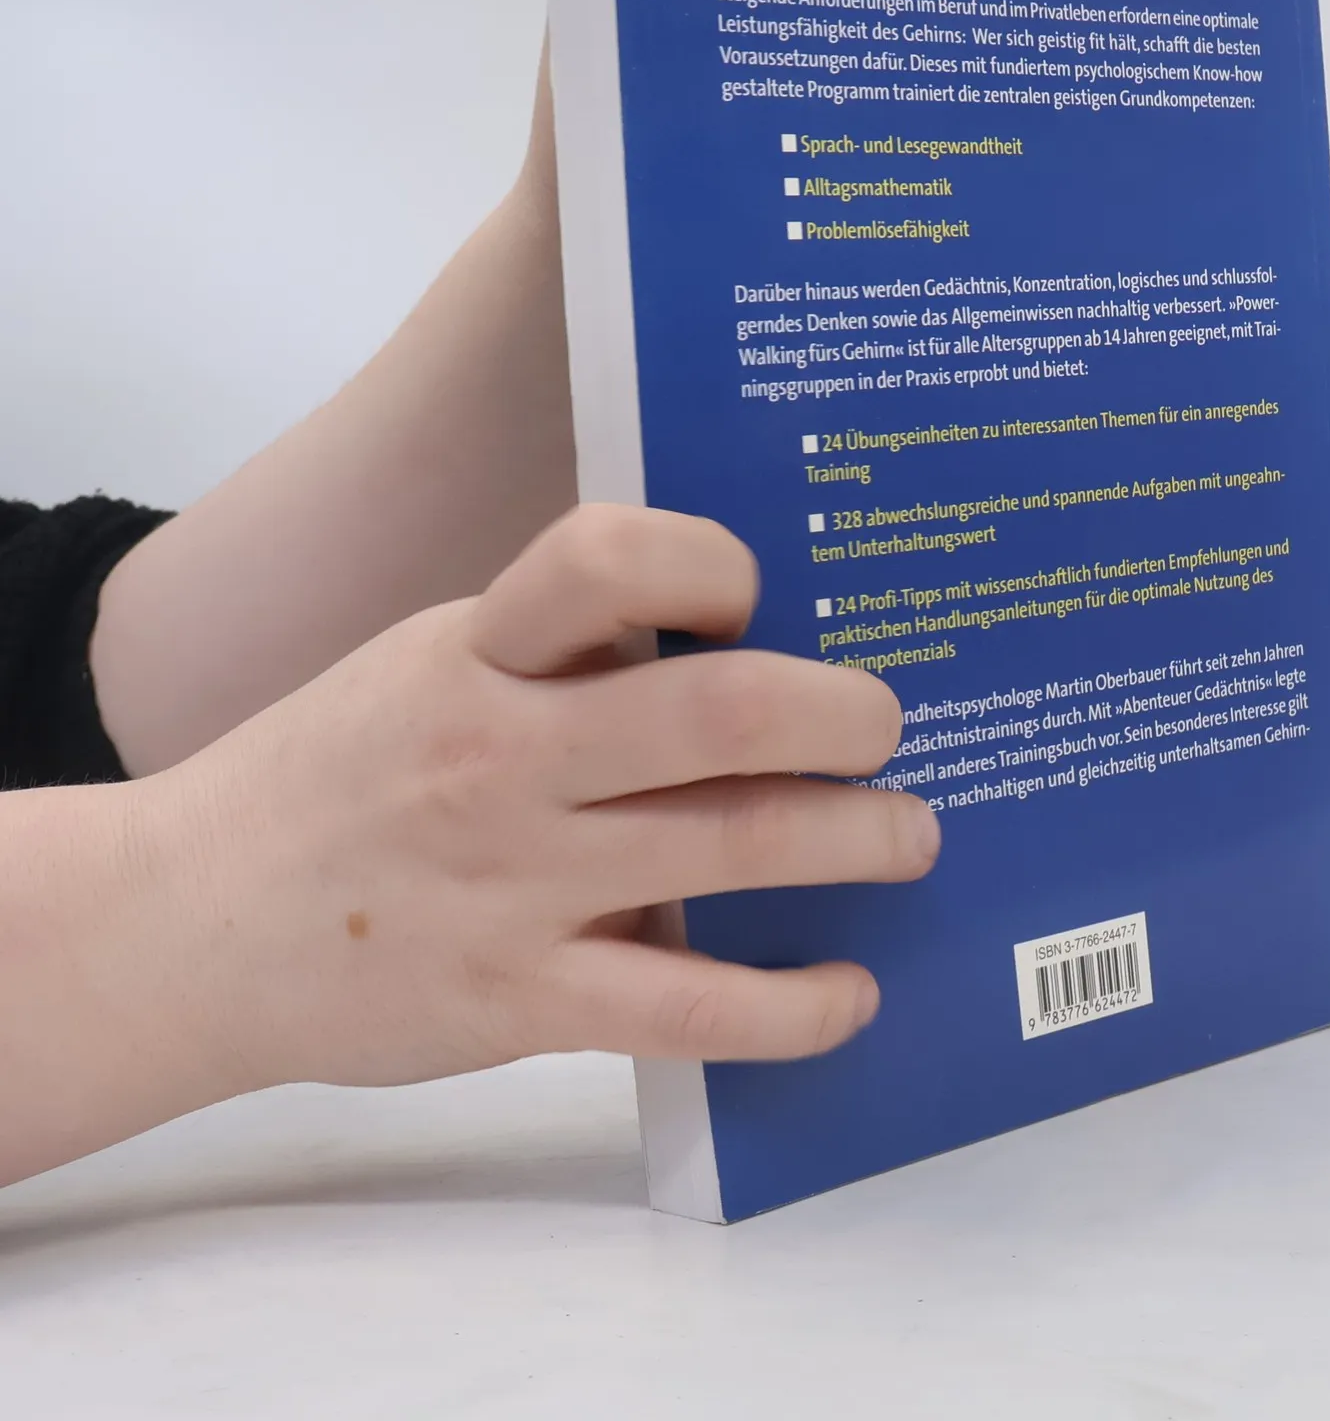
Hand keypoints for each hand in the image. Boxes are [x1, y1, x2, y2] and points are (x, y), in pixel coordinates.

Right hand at [4, 507, 933, 1181]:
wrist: (182, 927)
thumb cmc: (334, 775)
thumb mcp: (428, 666)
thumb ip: (558, 651)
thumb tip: (732, 642)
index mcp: (475, 652)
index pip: (608, 558)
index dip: (711, 564)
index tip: (752, 599)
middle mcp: (501, 757)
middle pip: (717, 713)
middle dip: (842, 715)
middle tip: (884, 725)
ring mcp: (514, 886)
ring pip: (733, 849)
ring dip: (856, 840)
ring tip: (911, 836)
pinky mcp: (520, 1002)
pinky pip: (687, 1006)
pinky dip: (792, 1006)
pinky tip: (849, 993)